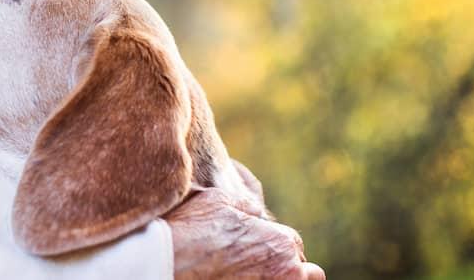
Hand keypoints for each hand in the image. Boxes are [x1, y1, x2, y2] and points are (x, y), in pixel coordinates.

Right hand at [164, 164, 323, 278]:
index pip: (294, 244)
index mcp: (279, 243)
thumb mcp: (219, 201)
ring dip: (284, 278)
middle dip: (287, 267)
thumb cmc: (192, 231)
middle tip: (260, 265)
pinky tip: (241, 279)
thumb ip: (246, 205)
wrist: (168, 264)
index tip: (258, 247)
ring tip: (259, 275)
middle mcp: (285, 272)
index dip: (275, 243)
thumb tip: (255, 211)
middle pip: (305, 272)